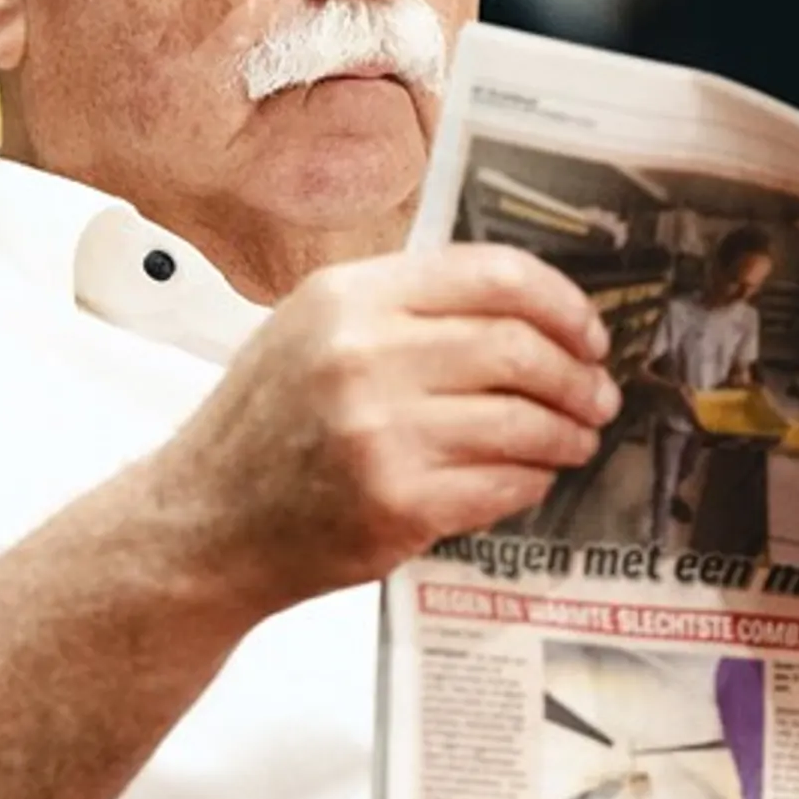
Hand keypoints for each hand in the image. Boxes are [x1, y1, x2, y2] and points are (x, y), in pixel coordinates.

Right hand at [158, 244, 617, 613]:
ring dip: (567, 432)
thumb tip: (521, 308)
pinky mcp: (396, 504)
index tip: (587, 332)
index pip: (490, 275)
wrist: (203, 523)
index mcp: (345, 298)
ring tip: (575, 439)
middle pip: (518, 347)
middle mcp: (360, 356)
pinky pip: (503, 483)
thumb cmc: (263, 428)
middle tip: (596, 394)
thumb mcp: (308, 333)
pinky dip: (532, 481)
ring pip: (523, 420)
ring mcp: (378, 433)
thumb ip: (398, 309)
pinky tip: (530, 478)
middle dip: (578, 375)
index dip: (561, 302)